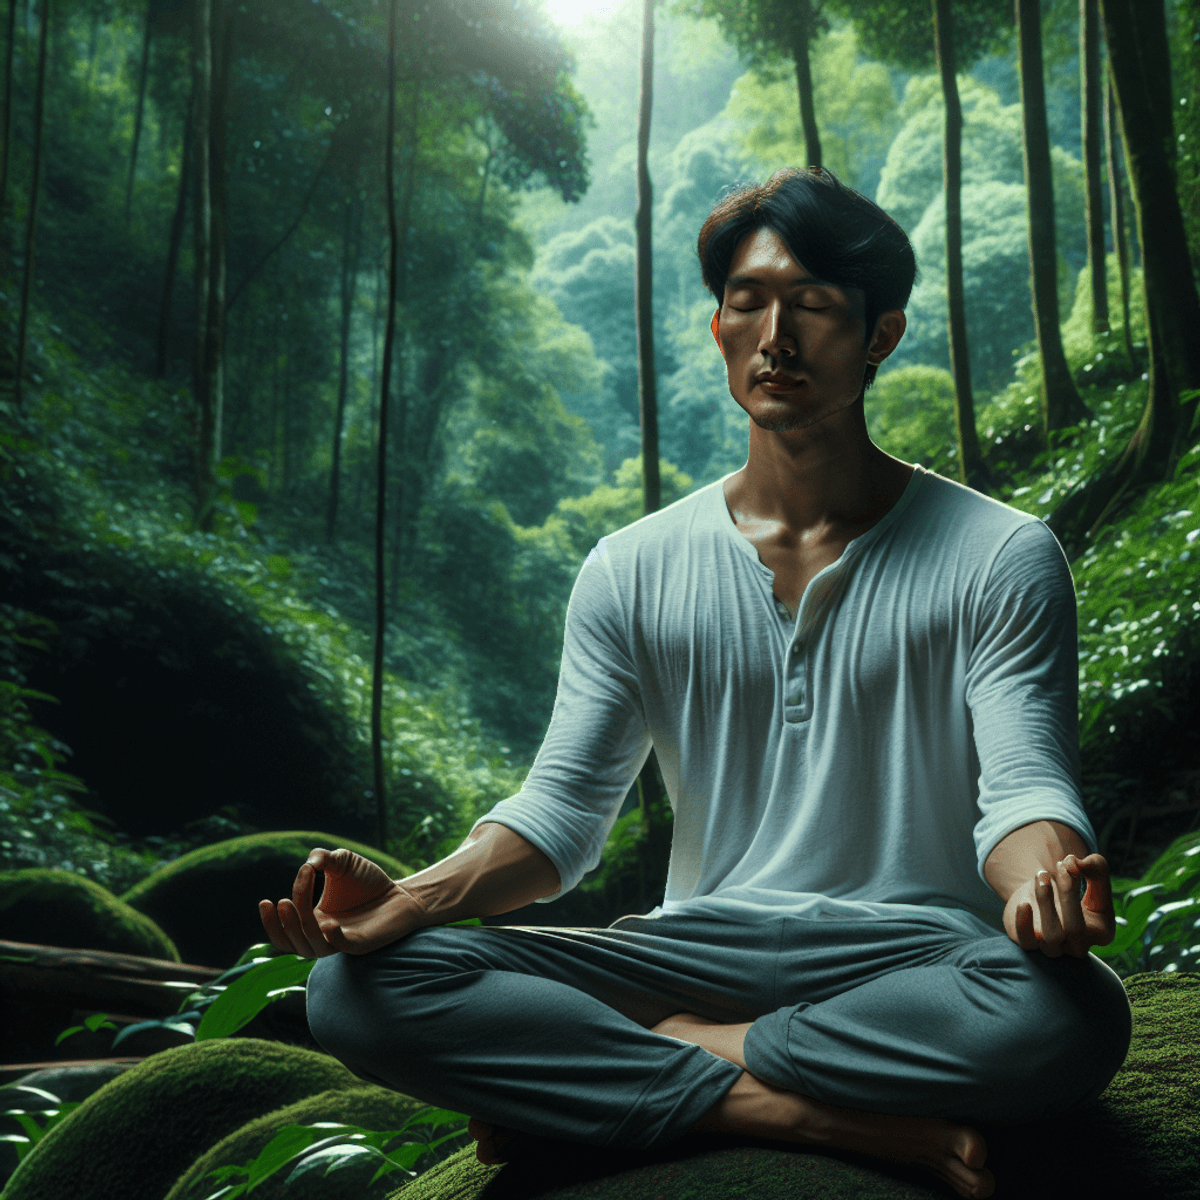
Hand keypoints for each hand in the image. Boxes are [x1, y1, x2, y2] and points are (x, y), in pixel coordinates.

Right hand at [259, 847, 422, 957]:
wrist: (401, 893)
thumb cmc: (368, 881)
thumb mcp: (343, 863)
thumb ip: (325, 858)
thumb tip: (310, 861)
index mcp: (314, 920)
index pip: (288, 922)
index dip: (282, 906)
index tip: (303, 871)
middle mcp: (324, 935)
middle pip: (293, 943)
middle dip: (280, 925)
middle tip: (281, 901)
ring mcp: (342, 941)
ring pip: (312, 948)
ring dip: (299, 929)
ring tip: (291, 903)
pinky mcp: (363, 943)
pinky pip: (343, 948)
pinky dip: (333, 939)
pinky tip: (329, 923)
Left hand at [1002, 853, 1114, 957]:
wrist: (1044, 899)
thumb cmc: (1074, 887)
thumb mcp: (1093, 873)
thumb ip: (1094, 865)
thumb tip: (1073, 864)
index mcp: (1101, 931)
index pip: (1096, 914)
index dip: (1083, 885)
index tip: (1068, 861)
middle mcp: (1079, 945)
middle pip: (1074, 928)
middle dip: (1067, 893)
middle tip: (1059, 865)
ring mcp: (1054, 947)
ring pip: (1052, 937)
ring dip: (1046, 901)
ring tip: (1042, 874)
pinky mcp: (1030, 943)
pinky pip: (1026, 944)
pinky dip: (1024, 924)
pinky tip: (1024, 903)